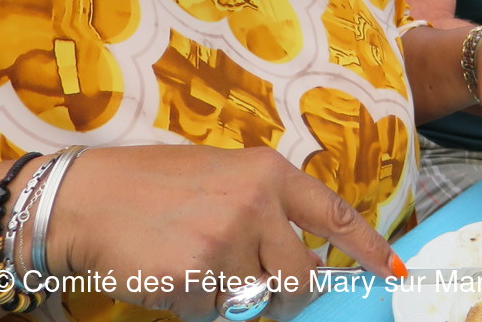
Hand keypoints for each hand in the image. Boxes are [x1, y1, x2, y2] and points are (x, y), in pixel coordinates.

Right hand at [52, 145, 400, 318]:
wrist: (89, 199)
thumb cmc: (158, 188)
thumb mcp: (226, 176)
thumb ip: (269, 208)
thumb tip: (306, 254)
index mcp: (270, 174)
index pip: (335, 215)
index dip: (368, 248)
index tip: (392, 270)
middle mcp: (257, 203)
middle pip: (302, 276)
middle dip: (287, 294)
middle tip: (257, 287)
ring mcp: (228, 240)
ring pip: (258, 299)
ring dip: (234, 296)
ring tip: (199, 263)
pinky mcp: (197, 275)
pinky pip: (217, 312)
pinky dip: (199, 305)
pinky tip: (174, 273)